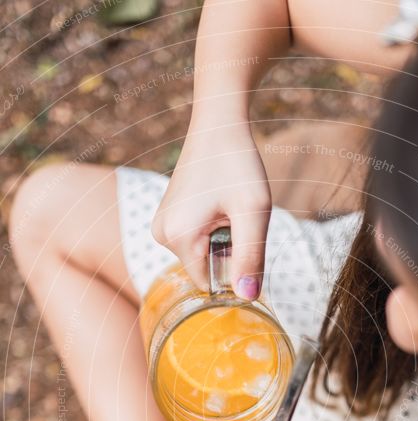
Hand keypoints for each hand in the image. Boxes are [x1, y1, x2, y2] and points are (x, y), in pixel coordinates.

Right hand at [151, 122, 271, 298]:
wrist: (219, 123)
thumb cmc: (238, 162)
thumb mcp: (253, 212)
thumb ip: (251, 256)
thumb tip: (249, 297)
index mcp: (179, 237)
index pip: (209, 284)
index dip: (233, 272)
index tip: (247, 242)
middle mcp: (161, 234)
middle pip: (205, 269)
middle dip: (228, 253)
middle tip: (239, 218)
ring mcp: (161, 225)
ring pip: (201, 255)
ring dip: (222, 241)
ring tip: (228, 208)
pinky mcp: (166, 216)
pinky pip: (195, 240)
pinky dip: (213, 231)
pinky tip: (219, 205)